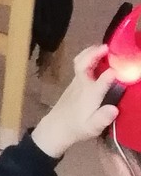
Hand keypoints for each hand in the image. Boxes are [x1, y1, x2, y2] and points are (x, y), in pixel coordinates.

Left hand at [32, 46, 119, 160]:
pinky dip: (88, 57)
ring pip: (80, 62)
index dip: (111, 74)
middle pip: (83, 63)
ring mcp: (76, 82)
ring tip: (103, 47)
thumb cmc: (77, 128)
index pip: (102, 81)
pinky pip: (80, 65)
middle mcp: (82, 84)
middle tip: (107, 47)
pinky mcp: (74, 83)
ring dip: (90, 52)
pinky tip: (96, 57)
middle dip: (94, 53)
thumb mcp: (92, 127)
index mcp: (89, 94)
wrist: (56, 128)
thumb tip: (114, 108)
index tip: (120, 69)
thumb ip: (103, 118)